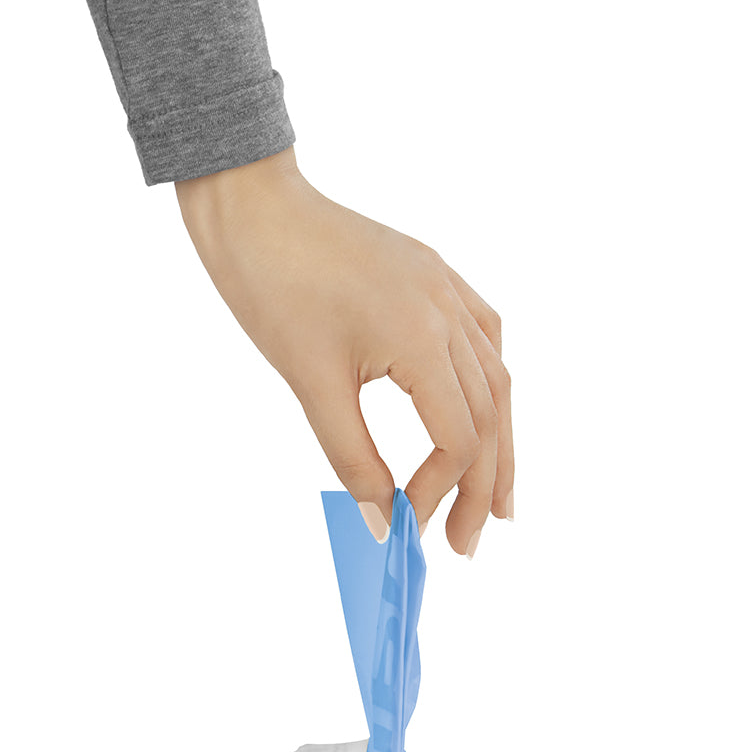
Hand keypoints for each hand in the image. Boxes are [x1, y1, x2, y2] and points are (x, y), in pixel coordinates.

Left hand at [175, 147, 512, 555]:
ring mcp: (447, 288)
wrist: (254, 210)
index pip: (457, 436)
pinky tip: (484, 412)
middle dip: (481, 485)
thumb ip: (352, 457)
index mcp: (421, 335)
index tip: (408, 525)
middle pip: (490, 415)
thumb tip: (381, 520)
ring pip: (495, 378)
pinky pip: (483, 336)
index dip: (438, 491)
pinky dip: (487, 384)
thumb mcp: (311, 384)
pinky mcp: (435, 276)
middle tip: (467, 542)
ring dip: (497, 442)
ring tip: (495, 498)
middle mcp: (449, 310)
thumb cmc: (272, 286)